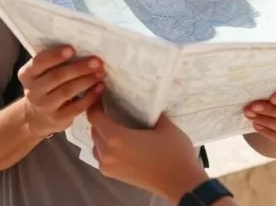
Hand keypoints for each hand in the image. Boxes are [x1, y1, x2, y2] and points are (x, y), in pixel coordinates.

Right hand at [18, 45, 104, 136]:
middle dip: (78, 68)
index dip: (55, 55)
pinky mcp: (57, 119)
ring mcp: (44, 106)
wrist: (37, 116)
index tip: (72, 49)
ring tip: (100, 73)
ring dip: (86, 81)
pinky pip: (76, 107)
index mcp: (27, 74)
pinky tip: (99, 88)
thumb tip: (83, 47)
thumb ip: (54, 62)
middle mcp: (32, 91)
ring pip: (67, 91)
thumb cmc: (45, 86)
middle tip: (96, 61)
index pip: (39, 62)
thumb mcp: (42, 73)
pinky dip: (90, 97)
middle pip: (56, 77)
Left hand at [87, 103, 208, 200]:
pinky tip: (120, 141)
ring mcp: (108, 166)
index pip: (94, 116)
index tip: (104, 94)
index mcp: (116, 138)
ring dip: (102, 133)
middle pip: (94, 129)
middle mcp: (106, 153)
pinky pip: (102, 156)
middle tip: (112, 106)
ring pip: (96, 143)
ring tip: (117, 124)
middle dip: (100, 117)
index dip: (96, 103)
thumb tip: (143, 102)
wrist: (181, 183)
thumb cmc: (174, 153)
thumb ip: (148, 112)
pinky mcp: (114, 175)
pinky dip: (106, 146)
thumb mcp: (163, 125)